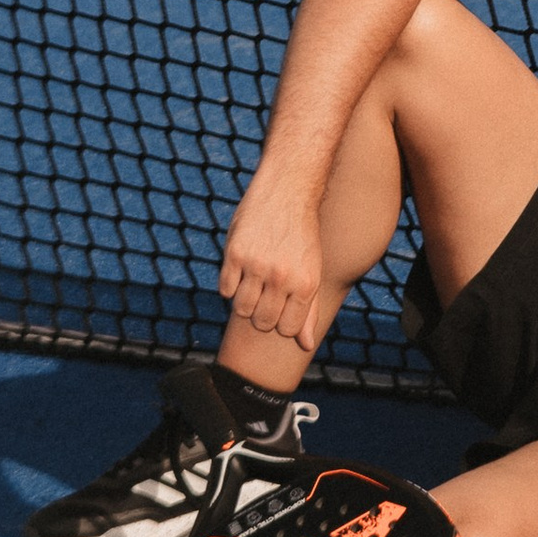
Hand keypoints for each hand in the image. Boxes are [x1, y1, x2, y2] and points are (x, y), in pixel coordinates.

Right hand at [216, 172, 327, 352]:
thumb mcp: (312, 271)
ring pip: (242, 310)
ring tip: (254, 283)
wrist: (288, 190)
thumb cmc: (302, 236)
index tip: (282, 308)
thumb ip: (309, 310)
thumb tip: (305, 346)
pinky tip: (242, 269)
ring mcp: (256, 265)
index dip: (282, 323)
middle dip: (263, 315)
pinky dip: (231, 285)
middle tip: (266, 294)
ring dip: (245, 302)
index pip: (287, 330)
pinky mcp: (234, 253)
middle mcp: (281, 277)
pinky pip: (225, 290)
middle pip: (262, 322)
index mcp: (305, 284)